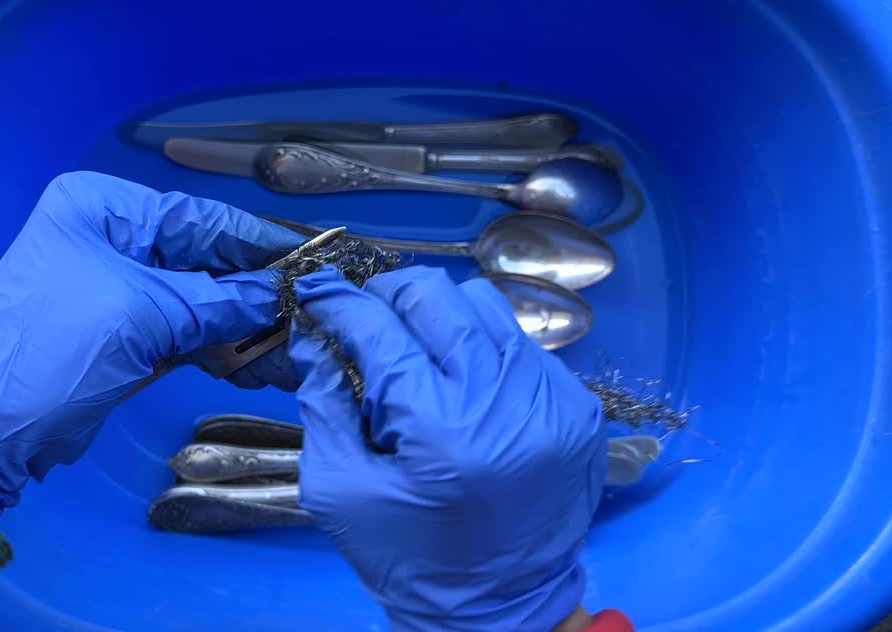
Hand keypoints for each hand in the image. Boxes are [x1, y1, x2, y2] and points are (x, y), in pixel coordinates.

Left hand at [0, 172, 302, 509]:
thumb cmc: (56, 354)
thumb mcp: (142, 318)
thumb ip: (217, 302)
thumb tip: (282, 295)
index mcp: (101, 208)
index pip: (195, 216)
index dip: (255, 238)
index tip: (312, 252)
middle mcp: (109, 234)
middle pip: (200, 255)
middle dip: (252, 285)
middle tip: (309, 300)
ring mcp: (115, 282)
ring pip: (196, 294)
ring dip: (240, 321)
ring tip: (289, 339)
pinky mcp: (123, 326)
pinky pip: (182, 326)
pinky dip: (216, 344)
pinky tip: (255, 360)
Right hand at [289, 266, 605, 631]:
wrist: (503, 610)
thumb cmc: (408, 558)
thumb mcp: (339, 490)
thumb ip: (323, 403)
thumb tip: (313, 332)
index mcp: (439, 432)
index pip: (381, 330)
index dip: (339, 302)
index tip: (315, 291)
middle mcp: (504, 403)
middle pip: (437, 297)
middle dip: (389, 296)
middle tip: (367, 316)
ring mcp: (551, 400)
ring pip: (484, 305)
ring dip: (439, 314)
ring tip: (418, 347)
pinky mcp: (578, 407)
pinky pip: (521, 343)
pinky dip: (483, 346)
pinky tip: (464, 380)